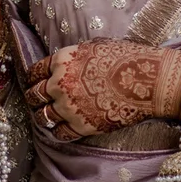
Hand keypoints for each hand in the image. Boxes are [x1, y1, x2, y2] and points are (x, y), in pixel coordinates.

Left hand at [24, 42, 180, 141]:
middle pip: (34, 95)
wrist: (147, 80)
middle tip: (36, 101)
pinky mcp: (81, 126)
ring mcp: (69, 107)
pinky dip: (58, 132)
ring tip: (47, 116)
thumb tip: (62, 66)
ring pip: (42, 117)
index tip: (33, 83)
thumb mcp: (94, 47)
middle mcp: (60, 84)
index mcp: (63, 60)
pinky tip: (62, 129)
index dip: (32, 78)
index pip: (34, 72)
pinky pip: (59, 134)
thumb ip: (73, 58)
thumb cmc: (126, 58)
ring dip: (43, 116)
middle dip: (34, 98)